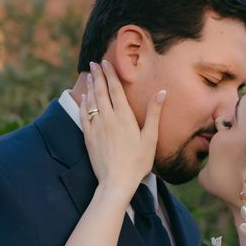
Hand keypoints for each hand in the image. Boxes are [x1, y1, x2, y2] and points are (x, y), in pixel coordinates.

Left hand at [81, 60, 165, 191]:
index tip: (107, 63)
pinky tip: (84, 97)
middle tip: (95, 63)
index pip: (116, 90)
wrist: (116, 182)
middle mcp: (108, 119)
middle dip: (99, 76)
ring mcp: (96, 127)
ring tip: (90, 74)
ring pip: (92, 101)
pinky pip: (84, 115)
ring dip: (91, 86)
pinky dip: (84, 103)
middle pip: (102, 92)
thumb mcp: (150, 138)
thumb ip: (154, 114)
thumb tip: (162, 92)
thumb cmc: (137, 162)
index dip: (111, 75)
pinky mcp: (88, 137)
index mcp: (124, 117)